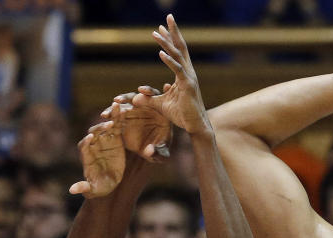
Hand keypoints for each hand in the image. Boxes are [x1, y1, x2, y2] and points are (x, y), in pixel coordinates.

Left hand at [69, 110, 125, 197]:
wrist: (110, 183)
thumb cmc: (99, 187)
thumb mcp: (92, 189)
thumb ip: (83, 187)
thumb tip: (72, 190)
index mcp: (86, 156)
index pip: (84, 146)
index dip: (86, 143)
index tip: (90, 140)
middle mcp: (94, 145)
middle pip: (94, 133)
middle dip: (99, 129)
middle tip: (107, 126)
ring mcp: (104, 140)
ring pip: (105, 126)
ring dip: (110, 119)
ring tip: (117, 110)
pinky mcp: (115, 138)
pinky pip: (116, 126)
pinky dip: (118, 117)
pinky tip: (122, 108)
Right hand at [113, 90, 171, 161]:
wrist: (147, 151)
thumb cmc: (159, 149)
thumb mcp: (161, 153)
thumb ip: (158, 153)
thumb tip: (149, 151)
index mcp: (160, 110)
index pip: (155, 96)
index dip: (150, 92)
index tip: (143, 90)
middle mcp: (146, 106)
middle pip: (138, 96)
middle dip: (131, 96)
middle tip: (128, 97)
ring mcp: (134, 110)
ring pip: (126, 102)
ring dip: (120, 101)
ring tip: (115, 103)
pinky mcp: (124, 116)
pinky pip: (117, 112)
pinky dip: (111, 112)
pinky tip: (105, 116)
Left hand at [132, 15, 210, 135]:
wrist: (195, 126)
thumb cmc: (182, 115)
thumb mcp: (161, 105)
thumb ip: (149, 99)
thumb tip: (136, 97)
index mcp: (183, 74)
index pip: (177, 52)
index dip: (169, 39)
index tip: (161, 27)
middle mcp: (188, 72)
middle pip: (180, 48)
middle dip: (173, 32)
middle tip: (167, 16)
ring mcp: (189, 78)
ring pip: (177, 56)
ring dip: (166, 43)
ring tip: (156, 32)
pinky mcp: (188, 87)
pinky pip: (177, 71)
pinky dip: (169, 61)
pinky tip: (161, 52)